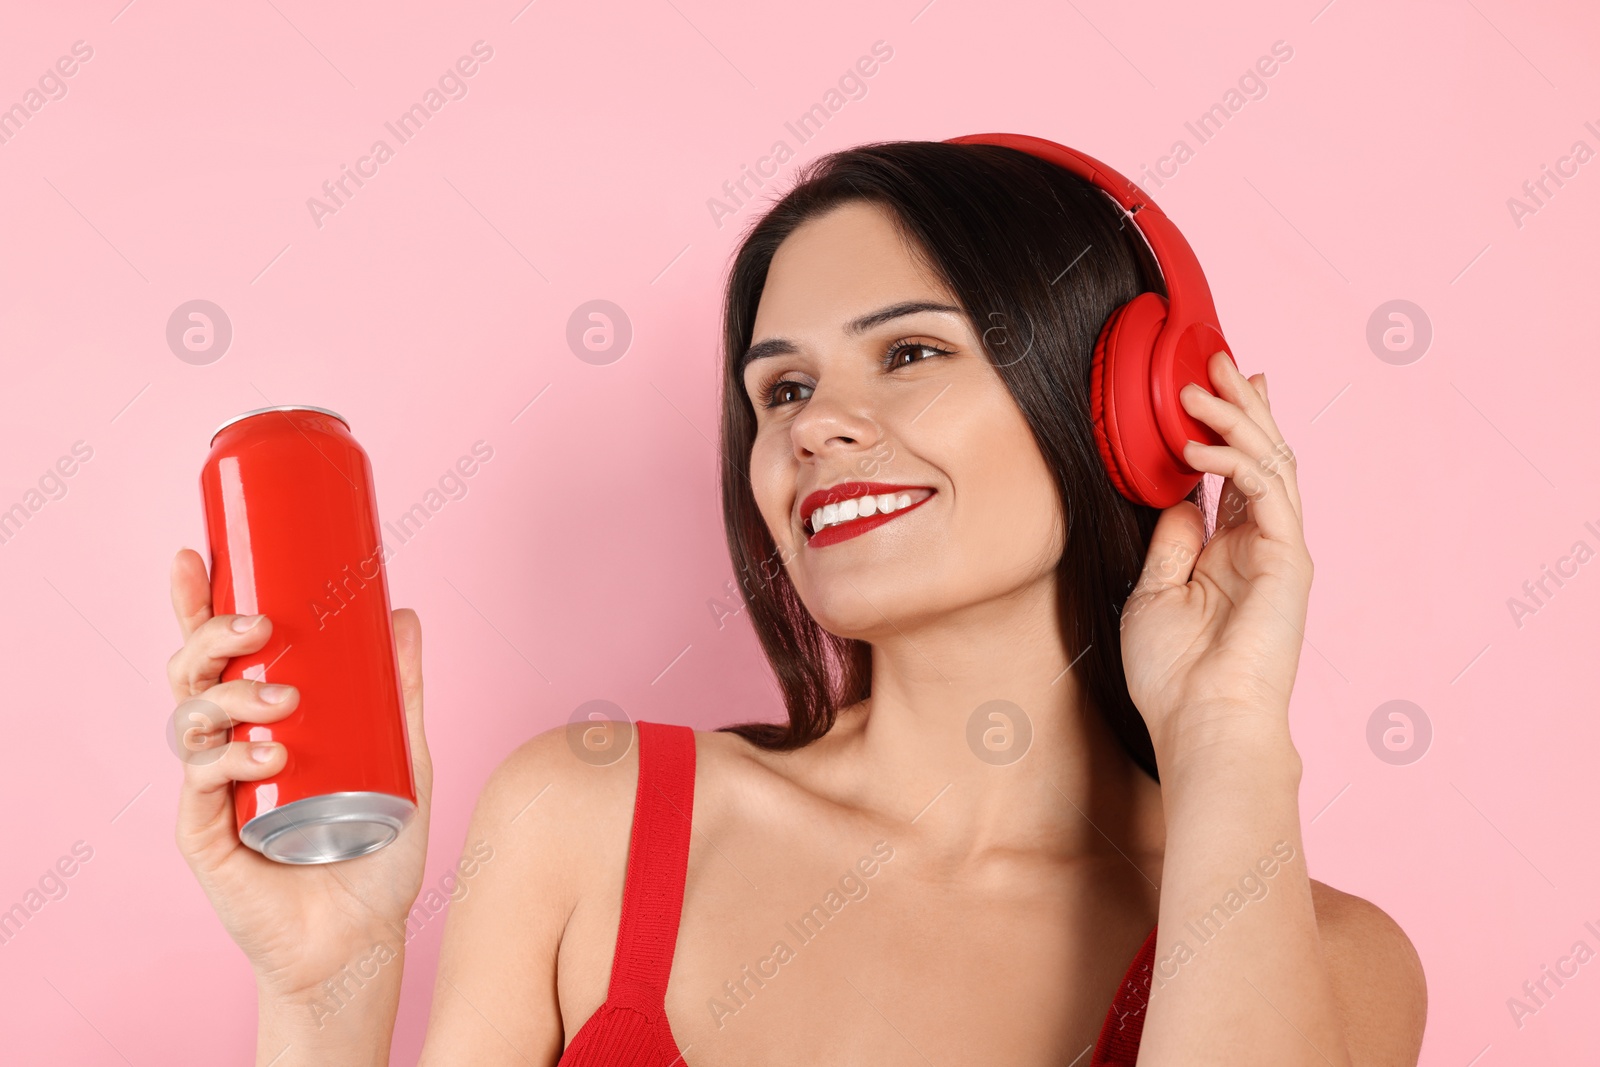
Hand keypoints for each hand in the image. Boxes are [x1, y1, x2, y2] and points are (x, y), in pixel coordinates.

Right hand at [168, 548, 433, 1001]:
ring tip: (282, 701)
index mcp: (260, 719)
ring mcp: (212, 787)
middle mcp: (228, 745)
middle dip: (211, 635)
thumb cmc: (375, 846)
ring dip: (230, 694)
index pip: (218, 652)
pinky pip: (200, 779)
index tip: (193, 556)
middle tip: (256, 626)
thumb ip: (402, 691)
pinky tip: (265, 754)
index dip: (195, 603)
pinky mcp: (203, 832)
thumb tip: (405, 614)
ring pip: (190, 717)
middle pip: (192, 673)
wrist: (364, 933)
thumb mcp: (403, 755)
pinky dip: (229, 757)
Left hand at [1119, 352, 1312, 761]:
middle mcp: (1260, 545)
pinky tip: (1197, 448)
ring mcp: (1279, 550)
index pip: (1234, 475)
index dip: (1225, 429)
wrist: (1201, 723)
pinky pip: (1266, 492)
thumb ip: (1170, 542)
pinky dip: (1234, 462)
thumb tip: (1176, 496)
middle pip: (1258, 456)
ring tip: (1199, 385)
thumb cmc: (1174, 675)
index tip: (1208, 388)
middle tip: (1215, 360)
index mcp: (1230, 553)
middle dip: (1238, 405)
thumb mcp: (1153, 593)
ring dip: (1235, 419)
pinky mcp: (1288, 559)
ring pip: (1268, 463)